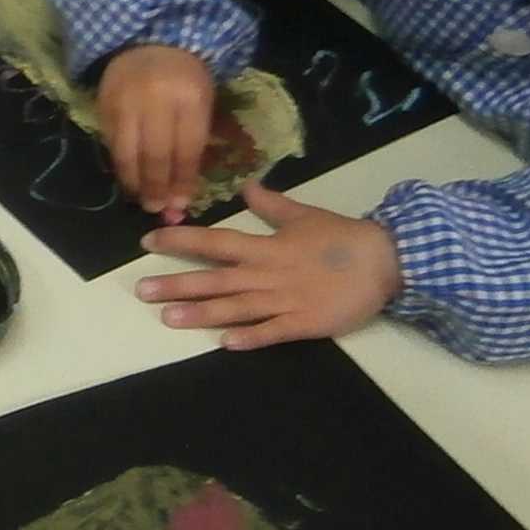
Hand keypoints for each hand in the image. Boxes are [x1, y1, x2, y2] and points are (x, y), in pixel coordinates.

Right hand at [97, 43, 217, 220]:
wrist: (150, 41)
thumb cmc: (185, 76)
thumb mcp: (203, 101)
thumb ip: (196, 141)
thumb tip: (185, 188)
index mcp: (189, 97)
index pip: (185, 149)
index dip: (183, 180)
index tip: (181, 204)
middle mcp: (155, 100)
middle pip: (155, 154)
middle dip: (157, 186)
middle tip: (157, 209)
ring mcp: (125, 102)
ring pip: (127, 152)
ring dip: (133, 181)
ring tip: (140, 199)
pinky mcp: (103, 104)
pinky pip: (111, 143)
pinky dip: (119, 164)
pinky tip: (127, 178)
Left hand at [136, 182, 402, 347]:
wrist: (387, 262)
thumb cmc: (343, 238)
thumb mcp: (305, 215)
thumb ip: (272, 205)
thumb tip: (246, 185)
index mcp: (266, 247)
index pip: (215, 242)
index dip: (181, 241)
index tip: (147, 241)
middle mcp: (268, 274)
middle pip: (216, 279)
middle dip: (178, 285)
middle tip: (141, 291)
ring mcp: (285, 301)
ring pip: (236, 308)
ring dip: (202, 314)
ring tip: (168, 319)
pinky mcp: (304, 323)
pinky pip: (273, 332)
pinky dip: (250, 338)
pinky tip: (224, 344)